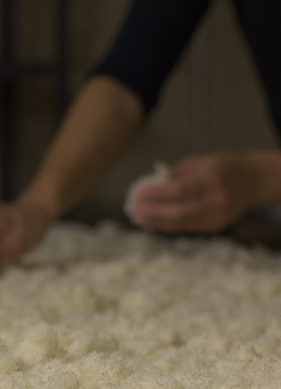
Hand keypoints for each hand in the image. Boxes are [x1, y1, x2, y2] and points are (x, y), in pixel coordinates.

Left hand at [127, 153, 260, 232]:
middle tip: (134, 210)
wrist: (253, 180)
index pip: (179, 190)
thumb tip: (151, 184)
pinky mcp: (216, 226)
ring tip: (137, 218)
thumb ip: (176, 172)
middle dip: (153, 213)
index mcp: (213, 178)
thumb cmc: (223, 167)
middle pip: (180, 213)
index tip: (138, 194)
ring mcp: (218, 215)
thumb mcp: (201, 161)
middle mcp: (217, 199)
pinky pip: (186, 227)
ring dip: (155, 223)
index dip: (156, 194)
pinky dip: (166, 225)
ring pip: (181, 224)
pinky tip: (152, 221)